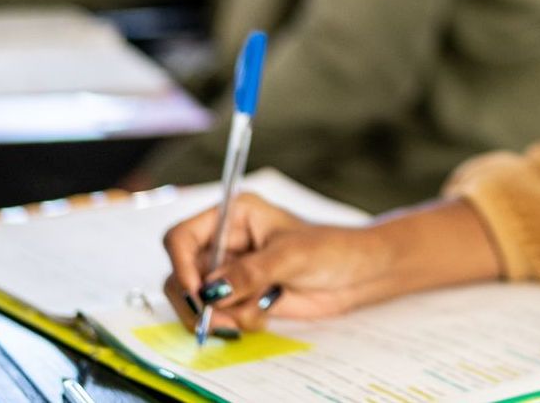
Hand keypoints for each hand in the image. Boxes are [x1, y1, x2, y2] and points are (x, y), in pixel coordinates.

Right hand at [161, 194, 400, 332]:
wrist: (357, 276)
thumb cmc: (331, 249)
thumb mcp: (291, 256)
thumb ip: (250, 273)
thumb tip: (212, 290)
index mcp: (233, 216)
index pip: (182, 237)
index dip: (182, 264)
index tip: (198, 291)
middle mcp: (225, 243)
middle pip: (181, 274)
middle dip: (197, 300)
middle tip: (218, 318)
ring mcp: (230, 273)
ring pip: (197, 301)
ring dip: (218, 315)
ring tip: (251, 315)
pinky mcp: (240, 298)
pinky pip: (220, 317)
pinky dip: (235, 323)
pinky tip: (262, 315)